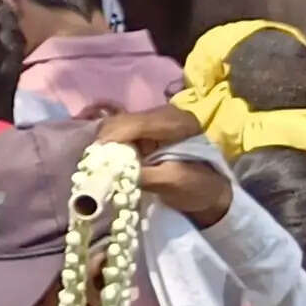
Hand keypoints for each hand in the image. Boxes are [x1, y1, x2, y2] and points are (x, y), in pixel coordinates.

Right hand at [96, 104, 231, 226]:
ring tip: (99, 164)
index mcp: (177, 122)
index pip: (137, 122)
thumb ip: (145, 175)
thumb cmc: (198, 187)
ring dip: (105, 144)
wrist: (210, 192)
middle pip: (122, 120)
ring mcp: (153, 120)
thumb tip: (112, 174)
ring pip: (116, 124)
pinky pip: (119, 131)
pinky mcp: (145, 129)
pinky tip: (106, 159)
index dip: (113, 138)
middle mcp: (164, 113)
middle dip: (105, 141)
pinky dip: (109, 145)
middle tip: (94, 165)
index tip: (95, 159)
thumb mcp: (174, 182)